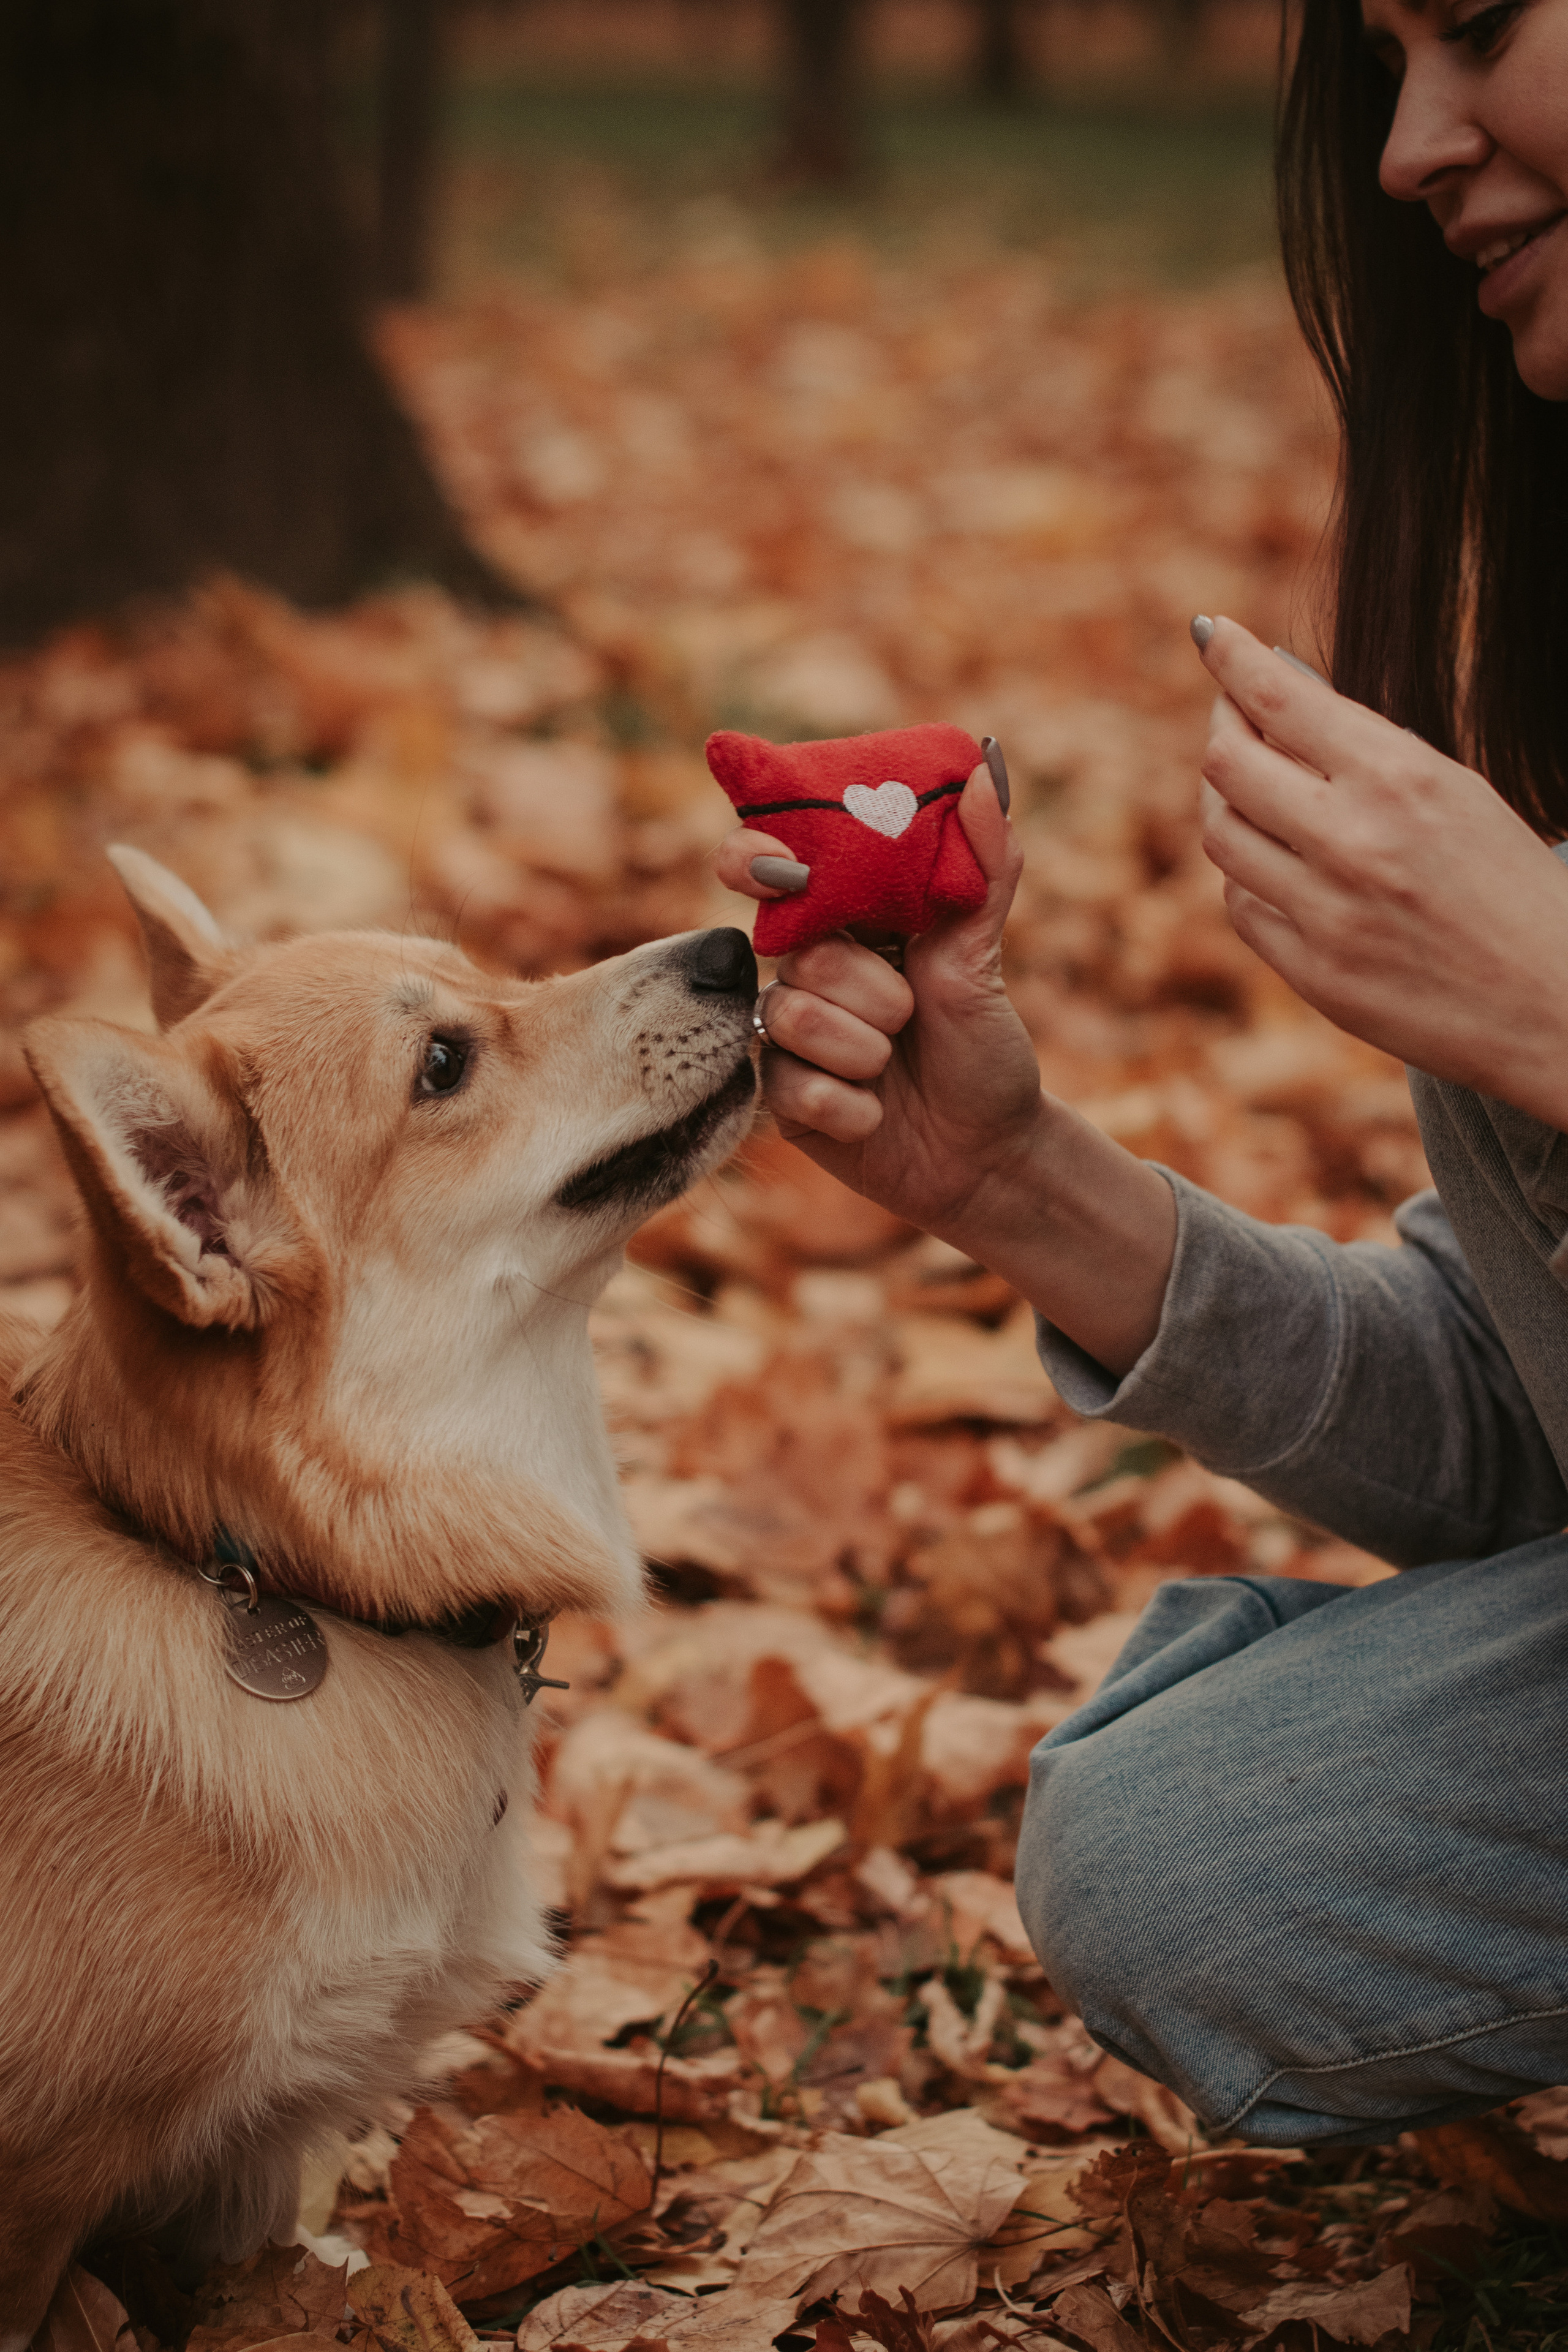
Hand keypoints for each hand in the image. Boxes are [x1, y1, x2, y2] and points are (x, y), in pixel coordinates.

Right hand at [715, 762, 1176, 1373]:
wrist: (989, 1154)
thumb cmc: (984, 1051)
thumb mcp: (984, 956)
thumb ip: (984, 865)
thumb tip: (983, 766)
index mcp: (844, 923)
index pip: (775, 866)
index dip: (758, 855)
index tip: (776, 865)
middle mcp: (805, 970)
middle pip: (795, 948)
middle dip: (863, 984)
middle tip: (904, 1013)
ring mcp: (784, 1035)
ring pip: (790, 1014)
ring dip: (863, 1048)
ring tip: (894, 1065)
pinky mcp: (777, 1097)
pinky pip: (789, 1083)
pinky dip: (849, 1104)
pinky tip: (875, 1116)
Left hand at [1196, 617, 1567, 1127]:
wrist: (1553, 1002)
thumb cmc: (1512, 888)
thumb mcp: (1456, 794)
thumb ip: (1367, 751)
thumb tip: (1278, 695)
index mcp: (1400, 778)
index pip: (1280, 699)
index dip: (1230, 659)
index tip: (1210, 635)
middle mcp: (1352, 840)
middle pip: (1227, 764)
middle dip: (1223, 730)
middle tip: (1233, 718)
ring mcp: (1324, 912)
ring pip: (1221, 835)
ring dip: (1226, 804)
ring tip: (1253, 791)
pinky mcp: (1311, 972)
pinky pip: (1241, 906)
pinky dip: (1248, 877)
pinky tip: (1278, 866)